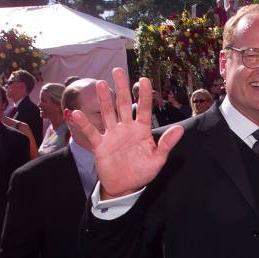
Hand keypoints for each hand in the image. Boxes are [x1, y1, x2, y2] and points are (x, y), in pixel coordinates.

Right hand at [71, 68, 183, 198]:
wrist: (125, 187)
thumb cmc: (142, 171)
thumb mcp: (158, 159)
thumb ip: (167, 143)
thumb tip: (180, 128)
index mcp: (142, 130)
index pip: (144, 109)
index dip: (144, 95)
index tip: (143, 79)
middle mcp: (127, 128)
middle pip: (124, 105)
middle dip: (122, 88)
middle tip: (118, 71)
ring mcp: (113, 135)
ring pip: (108, 113)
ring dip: (105, 100)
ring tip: (102, 84)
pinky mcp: (101, 145)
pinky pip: (92, 132)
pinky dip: (85, 124)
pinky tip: (78, 113)